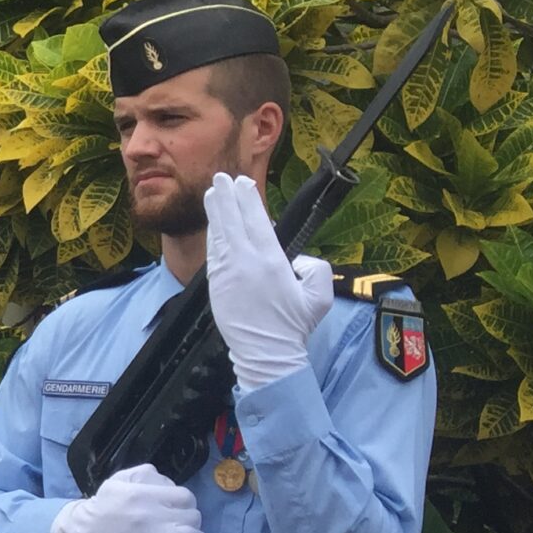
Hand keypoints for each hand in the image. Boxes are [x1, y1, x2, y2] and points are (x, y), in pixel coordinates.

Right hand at [51, 463, 206, 532]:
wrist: (81, 532)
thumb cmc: (100, 506)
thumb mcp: (118, 479)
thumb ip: (145, 474)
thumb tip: (167, 483)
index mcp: (145, 494)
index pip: (185, 496)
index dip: (185, 503)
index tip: (177, 508)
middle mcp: (153, 513)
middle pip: (192, 515)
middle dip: (189, 518)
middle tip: (179, 522)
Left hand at [204, 173, 333, 390]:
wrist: (265, 354)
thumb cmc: (294, 326)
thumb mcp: (320, 295)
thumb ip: (315, 268)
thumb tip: (298, 259)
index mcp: (270, 262)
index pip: (256, 221)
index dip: (247, 200)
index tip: (242, 183)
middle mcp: (244, 264)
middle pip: (231, 222)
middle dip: (225, 198)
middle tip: (220, 178)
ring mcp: (226, 274)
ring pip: (218, 236)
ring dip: (215, 213)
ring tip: (212, 194)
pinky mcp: (215, 286)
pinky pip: (213, 254)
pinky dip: (213, 237)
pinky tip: (213, 227)